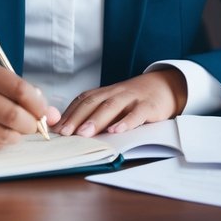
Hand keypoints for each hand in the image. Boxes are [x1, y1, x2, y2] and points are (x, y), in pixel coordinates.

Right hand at [0, 61, 60, 152]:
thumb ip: (21, 93)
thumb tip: (54, 115)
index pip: (20, 89)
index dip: (39, 105)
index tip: (46, 113)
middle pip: (13, 116)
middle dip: (31, 125)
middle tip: (33, 126)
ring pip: (2, 136)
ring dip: (15, 137)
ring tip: (13, 130)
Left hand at [56, 68, 187, 137]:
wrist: (164, 86)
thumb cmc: (134, 100)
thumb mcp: (114, 103)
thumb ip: (96, 112)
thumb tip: (70, 129)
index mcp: (105, 93)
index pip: (83, 100)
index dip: (69, 113)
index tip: (56, 128)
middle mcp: (116, 93)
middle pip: (93, 103)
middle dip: (77, 118)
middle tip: (65, 133)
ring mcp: (132, 98)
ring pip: (112, 106)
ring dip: (97, 120)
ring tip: (85, 134)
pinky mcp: (149, 106)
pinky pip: (137, 113)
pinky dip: (127, 122)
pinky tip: (117, 130)